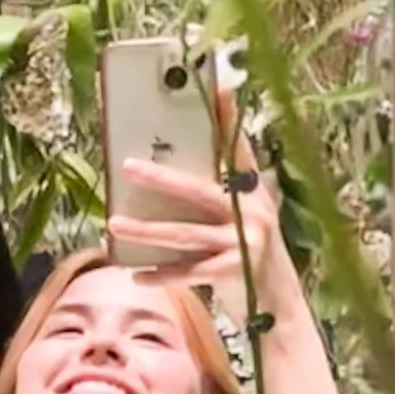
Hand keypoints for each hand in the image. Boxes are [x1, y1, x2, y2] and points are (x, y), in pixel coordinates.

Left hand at [112, 133, 297, 323]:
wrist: (281, 306)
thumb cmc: (253, 257)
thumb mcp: (248, 221)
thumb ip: (221, 199)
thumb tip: (169, 178)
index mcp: (255, 195)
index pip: (238, 151)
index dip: (228, 120)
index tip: (218, 87)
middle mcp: (253, 215)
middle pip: (198, 191)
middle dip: (160, 178)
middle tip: (127, 166)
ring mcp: (244, 244)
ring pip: (183, 234)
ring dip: (145, 231)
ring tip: (113, 225)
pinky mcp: (232, 273)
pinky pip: (187, 273)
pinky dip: (160, 274)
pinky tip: (136, 274)